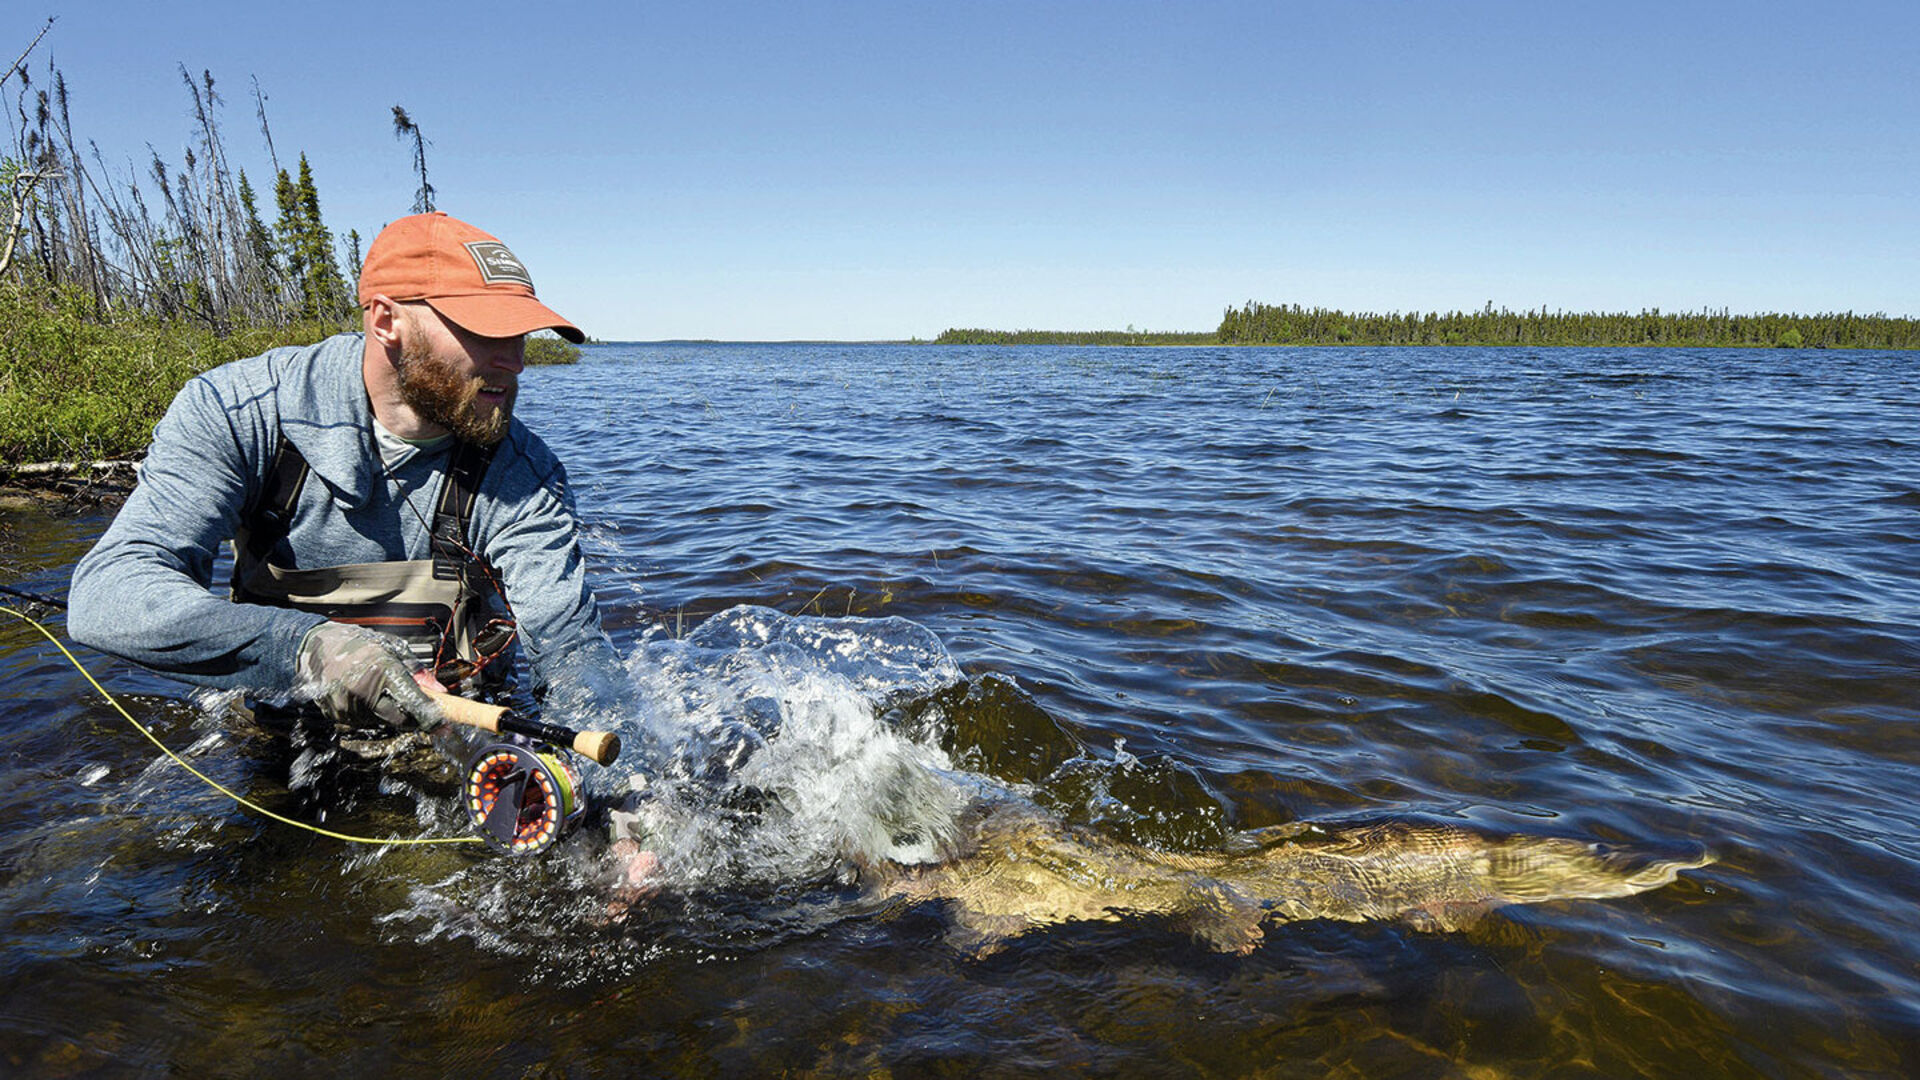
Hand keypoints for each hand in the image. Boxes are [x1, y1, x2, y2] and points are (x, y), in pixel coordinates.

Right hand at [296, 622, 447, 730]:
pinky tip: (363, 694)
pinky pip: (365, 721)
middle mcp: (364, 691)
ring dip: (390, 711)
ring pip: (382, 721)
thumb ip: (418, 672)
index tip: (444, 725)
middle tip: (416, 706)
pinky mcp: (337, 716)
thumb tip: (440, 692)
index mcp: (382, 670)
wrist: (315, 647)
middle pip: (400, 719)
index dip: (431, 716)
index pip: (413, 701)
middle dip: (412, 715)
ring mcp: (348, 706)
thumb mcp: (393, 649)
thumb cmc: (357, 644)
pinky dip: (371, 712)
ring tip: (378, 688)